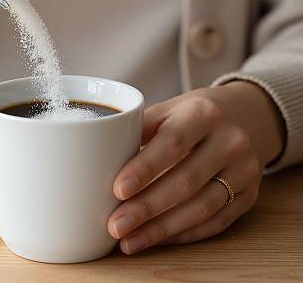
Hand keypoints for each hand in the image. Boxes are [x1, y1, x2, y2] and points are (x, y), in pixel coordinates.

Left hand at [107, 81, 284, 253]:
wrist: (243, 117)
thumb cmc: (191, 114)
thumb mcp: (168, 109)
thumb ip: (139, 129)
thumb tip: (100, 159)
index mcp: (204, 113)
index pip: (172, 144)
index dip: (145, 169)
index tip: (117, 190)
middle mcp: (231, 141)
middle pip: (186, 181)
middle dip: (147, 208)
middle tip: (115, 225)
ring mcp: (245, 171)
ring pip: (202, 208)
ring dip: (162, 229)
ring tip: (129, 241)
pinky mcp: (251, 196)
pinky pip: (216, 223)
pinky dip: (183, 235)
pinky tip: (157, 239)